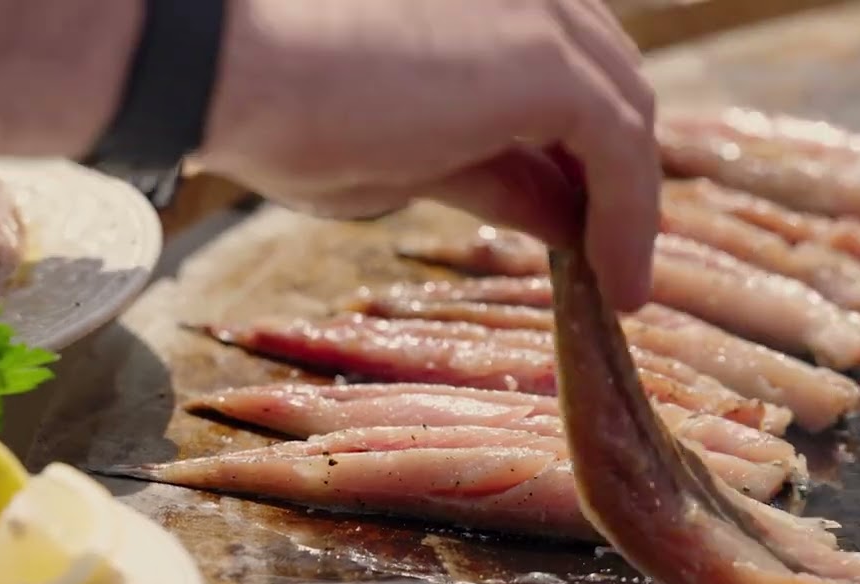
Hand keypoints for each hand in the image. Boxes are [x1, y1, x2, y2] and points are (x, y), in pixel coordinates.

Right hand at [196, 0, 658, 309]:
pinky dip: (630, 214)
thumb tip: (560, 217)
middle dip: (611, 169)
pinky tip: (618, 278)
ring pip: (622, 109)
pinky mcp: (551, 57)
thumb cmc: (282, 111)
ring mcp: (543, 10)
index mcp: (489, 4)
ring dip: (629, 199)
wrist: (228, 75)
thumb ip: (496, 175)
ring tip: (622, 280)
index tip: (581, 224)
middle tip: (607, 249)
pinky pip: (621, 145)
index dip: (578, 157)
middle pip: (603, 81)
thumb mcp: (412, 157)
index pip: (562, 77)